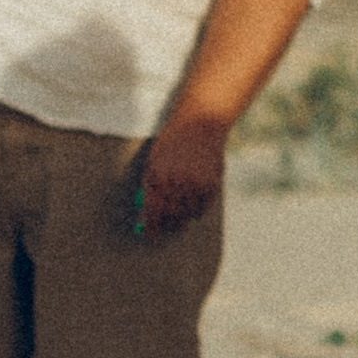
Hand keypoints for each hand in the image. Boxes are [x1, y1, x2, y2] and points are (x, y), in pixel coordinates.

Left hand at [135, 112, 226, 237]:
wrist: (200, 122)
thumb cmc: (173, 141)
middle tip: (165, 230)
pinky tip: (193, 207)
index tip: (150, 235)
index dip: (151, 227)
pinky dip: (196, 211)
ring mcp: (194, 184)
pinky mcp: (210, 184)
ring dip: (182, 220)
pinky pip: (202, 209)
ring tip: (179, 219)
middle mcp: (175, 182)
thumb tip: (147, 210)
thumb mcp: (155, 158)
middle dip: (166, 227)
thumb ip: (150, 184)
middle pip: (170, 217)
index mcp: (156, 176)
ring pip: (187, 216)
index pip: (152, 211)